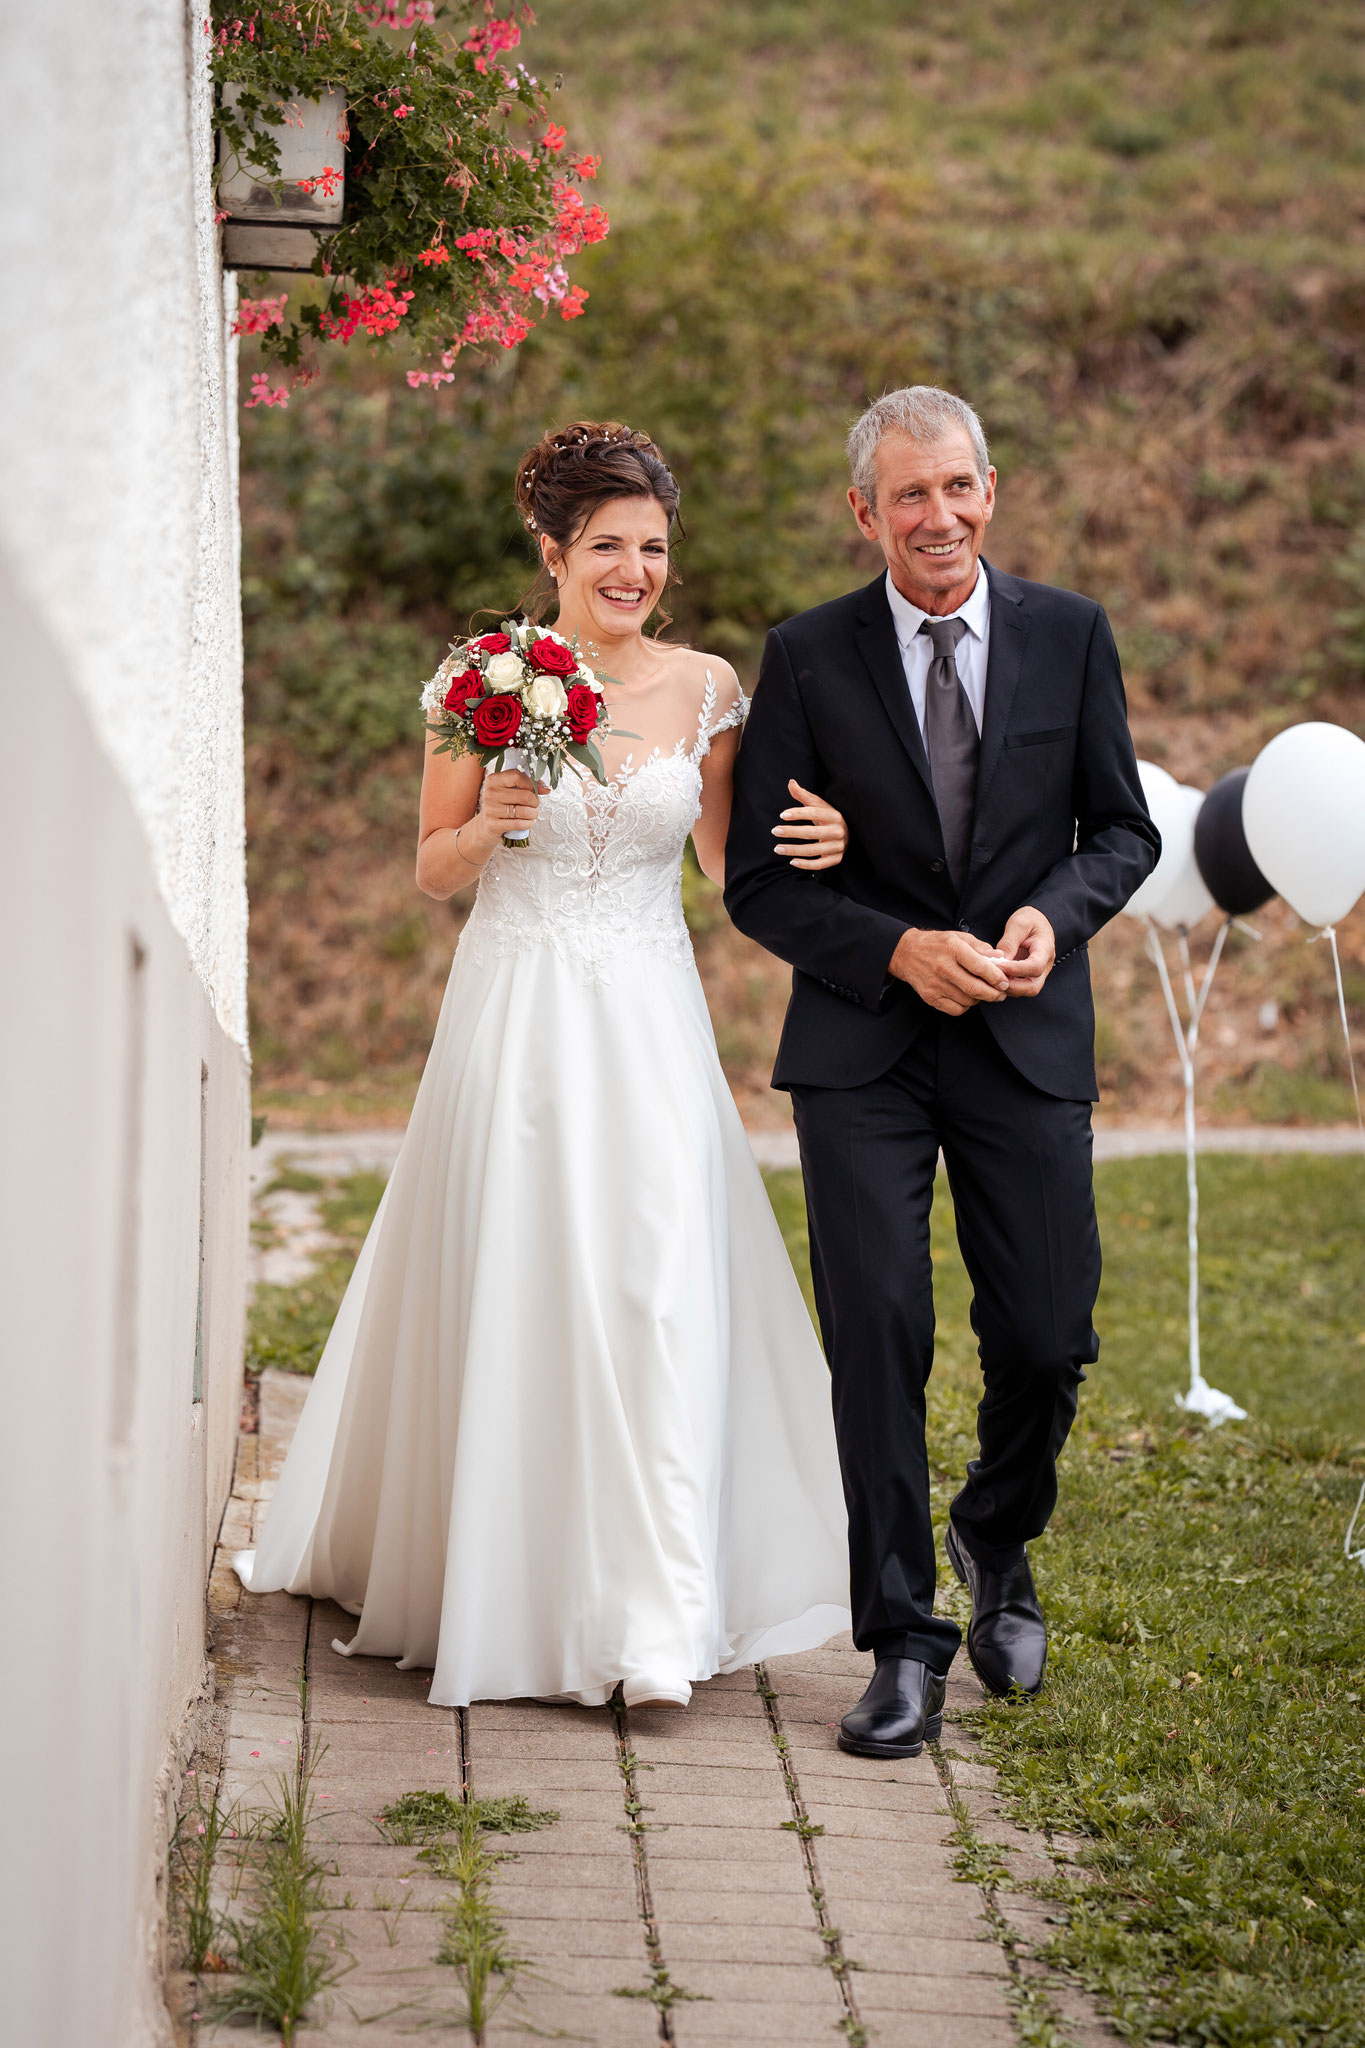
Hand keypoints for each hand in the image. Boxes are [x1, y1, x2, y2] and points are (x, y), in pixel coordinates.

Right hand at [470, 767, 545, 854]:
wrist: (487, 825)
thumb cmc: (503, 805)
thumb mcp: (511, 790)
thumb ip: (527, 785)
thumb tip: (545, 788)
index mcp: (494, 780)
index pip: (517, 776)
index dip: (531, 784)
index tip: (536, 790)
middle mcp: (490, 793)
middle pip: (524, 796)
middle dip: (535, 802)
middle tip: (535, 804)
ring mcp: (491, 809)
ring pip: (524, 811)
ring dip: (534, 814)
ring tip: (532, 814)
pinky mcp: (493, 825)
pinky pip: (519, 824)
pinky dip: (528, 824)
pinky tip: (527, 822)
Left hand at [772, 780, 847, 869]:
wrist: (847, 834)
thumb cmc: (827, 818)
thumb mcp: (819, 805)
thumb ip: (804, 796)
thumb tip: (791, 782)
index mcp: (834, 815)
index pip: (814, 813)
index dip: (798, 813)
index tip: (781, 815)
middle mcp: (838, 831)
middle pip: (812, 833)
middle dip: (791, 832)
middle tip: (774, 831)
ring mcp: (838, 847)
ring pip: (813, 850)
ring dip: (793, 850)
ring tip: (777, 848)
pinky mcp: (836, 859)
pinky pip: (819, 865)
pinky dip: (805, 865)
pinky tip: (791, 862)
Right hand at [888, 928, 1009, 1013]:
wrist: (907, 953)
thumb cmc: (937, 944)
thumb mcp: (960, 938)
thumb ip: (981, 948)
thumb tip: (1000, 958)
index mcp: (953, 948)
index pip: (980, 967)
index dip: (996, 977)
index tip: (1005, 982)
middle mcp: (943, 967)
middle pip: (975, 988)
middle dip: (994, 994)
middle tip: (1001, 993)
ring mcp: (936, 984)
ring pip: (967, 1001)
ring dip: (980, 999)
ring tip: (983, 992)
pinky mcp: (930, 997)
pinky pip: (956, 1009)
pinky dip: (966, 1006)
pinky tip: (966, 997)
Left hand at [994, 906, 1055, 996]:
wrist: (1037, 922)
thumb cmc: (1030, 920)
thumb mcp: (1019, 924)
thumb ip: (1009, 942)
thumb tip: (1000, 960)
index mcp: (1045, 950)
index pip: (1035, 967)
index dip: (1017, 970)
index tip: (999, 965)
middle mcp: (1044, 966)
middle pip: (1032, 987)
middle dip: (1012, 986)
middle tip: (993, 977)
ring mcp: (1037, 974)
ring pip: (1025, 990)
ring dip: (1007, 987)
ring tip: (991, 976)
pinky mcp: (1027, 977)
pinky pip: (1018, 988)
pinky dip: (1005, 986)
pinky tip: (993, 977)